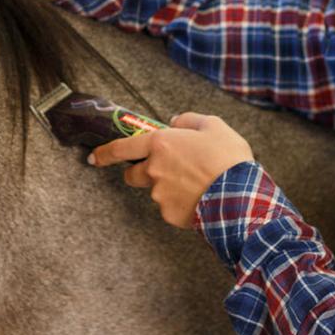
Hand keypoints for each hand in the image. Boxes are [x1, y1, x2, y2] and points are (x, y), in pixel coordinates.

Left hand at [88, 113, 253, 227]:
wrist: (241, 196)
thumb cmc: (227, 158)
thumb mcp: (213, 125)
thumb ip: (189, 120)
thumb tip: (176, 122)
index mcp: (160, 144)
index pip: (120, 148)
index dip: (104, 153)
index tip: (94, 157)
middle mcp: (153, 170)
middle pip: (133, 174)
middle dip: (142, 172)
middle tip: (167, 170)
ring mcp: (160, 195)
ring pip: (156, 191)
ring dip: (169, 188)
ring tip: (198, 184)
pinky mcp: (170, 214)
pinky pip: (171, 207)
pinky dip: (182, 204)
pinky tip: (202, 198)